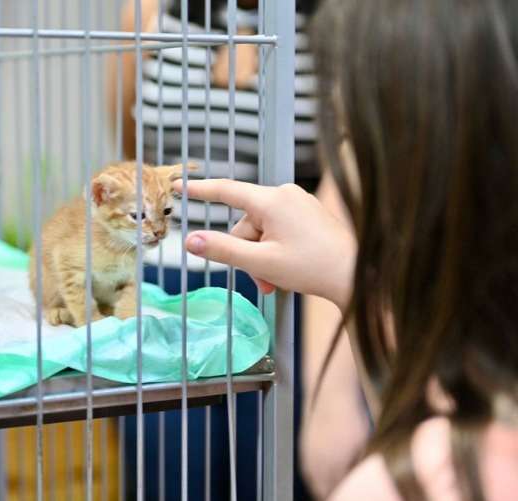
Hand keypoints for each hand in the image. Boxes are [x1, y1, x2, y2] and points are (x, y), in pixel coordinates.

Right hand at [173, 179, 355, 309]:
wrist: (356, 275)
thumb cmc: (312, 267)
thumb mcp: (260, 262)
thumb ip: (222, 250)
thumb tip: (190, 240)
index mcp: (271, 201)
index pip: (226, 191)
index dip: (200, 190)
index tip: (180, 185)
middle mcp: (285, 195)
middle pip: (245, 223)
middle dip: (246, 252)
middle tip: (261, 279)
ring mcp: (299, 204)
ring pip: (261, 230)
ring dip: (261, 256)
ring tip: (275, 280)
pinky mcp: (308, 215)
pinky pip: (278, 230)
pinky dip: (274, 250)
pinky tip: (286, 269)